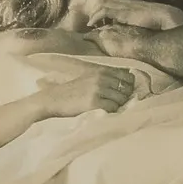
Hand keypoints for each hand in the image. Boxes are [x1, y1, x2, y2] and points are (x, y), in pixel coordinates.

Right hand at [31, 57, 149, 115]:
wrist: (52, 99)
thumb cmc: (71, 91)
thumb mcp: (89, 78)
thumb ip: (105, 77)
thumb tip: (128, 79)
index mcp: (101, 71)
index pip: (127, 75)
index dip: (130, 84)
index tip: (125, 92)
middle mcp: (101, 78)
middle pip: (126, 88)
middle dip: (126, 96)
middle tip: (118, 103)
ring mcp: (98, 90)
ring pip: (121, 99)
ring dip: (119, 105)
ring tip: (110, 108)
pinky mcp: (94, 103)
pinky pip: (113, 108)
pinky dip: (112, 111)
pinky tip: (104, 112)